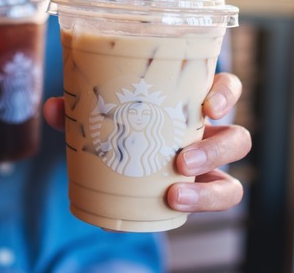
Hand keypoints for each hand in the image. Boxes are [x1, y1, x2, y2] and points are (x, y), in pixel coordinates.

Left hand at [42, 72, 250, 212]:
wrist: (118, 174)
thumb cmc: (120, 130)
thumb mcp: (101, 117)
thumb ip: (80, 110)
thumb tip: (54, 108)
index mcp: (190, 105)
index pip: (225, 89)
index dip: (225, 94)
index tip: (208, 106)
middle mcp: (208, 136)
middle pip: (239, 137)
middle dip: (217, 149)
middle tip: (182, 159)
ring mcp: (209, 169)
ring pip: (233, 184)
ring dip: (210, 188)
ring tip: (175, 192)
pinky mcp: (202, 194)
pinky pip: (220, 200)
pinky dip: (201, 203)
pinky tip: (172, 204)